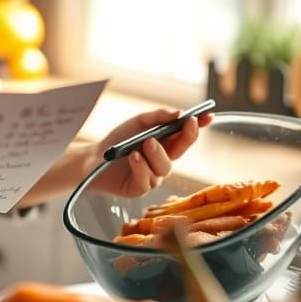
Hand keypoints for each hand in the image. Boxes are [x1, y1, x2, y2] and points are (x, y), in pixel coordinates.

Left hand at [93, 108, 212, 196]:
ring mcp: (153, 176)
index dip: (198, 127)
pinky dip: (141, 167)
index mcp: (165, 144)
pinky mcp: (139, 188)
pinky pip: (146, 180)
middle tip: (185, 124)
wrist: (93, 158)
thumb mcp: (137, 123)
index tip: (207, 116)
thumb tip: (178, 113)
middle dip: (186, 137)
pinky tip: (134, 158)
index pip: (186, 135)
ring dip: (157, 153)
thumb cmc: (118, 140)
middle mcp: (162, 160)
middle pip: (181, 150)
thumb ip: (157, 117)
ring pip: (164, 167)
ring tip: (146, 142)